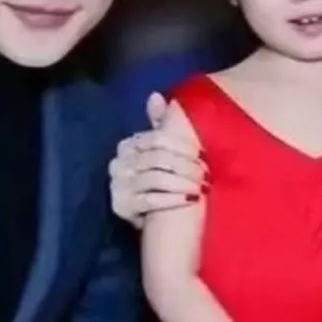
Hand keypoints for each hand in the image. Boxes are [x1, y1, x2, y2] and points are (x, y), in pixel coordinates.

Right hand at [110, 93, 206, 226]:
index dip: (183, 147)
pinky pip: (150, 200)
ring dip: (183, 183)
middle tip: (205, 175)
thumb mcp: (164, 151)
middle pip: (158, 159)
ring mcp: (117, 185)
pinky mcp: (120, 206)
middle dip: (186, 167)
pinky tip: (190, 200)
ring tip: (201, 188)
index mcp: (128, 146)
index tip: (203, 155)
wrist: (159, 225)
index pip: (157, 139)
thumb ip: (161, 123)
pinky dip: (174, 199)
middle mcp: (117, 164)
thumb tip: (156, 96)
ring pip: (156, 178)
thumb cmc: (165, 180)